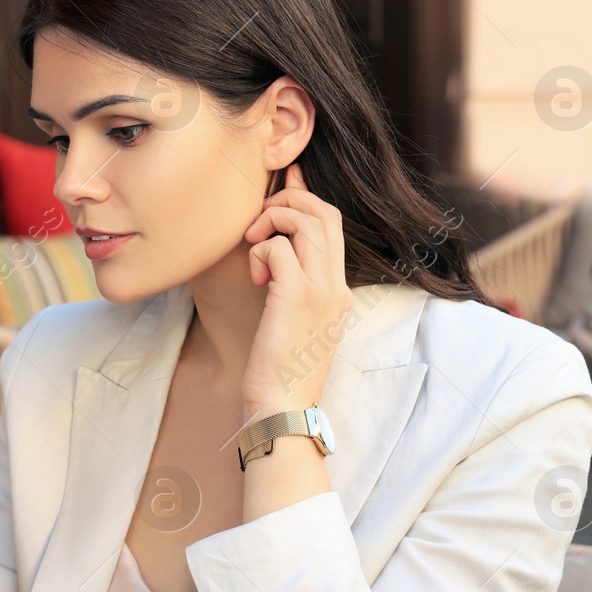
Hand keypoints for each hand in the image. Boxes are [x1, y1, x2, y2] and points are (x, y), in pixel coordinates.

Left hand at [240, 162, 354, 418]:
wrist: (283, 408)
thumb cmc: (280, 371)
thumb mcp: (295, 323)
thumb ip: (292, 287)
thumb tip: (275, 254)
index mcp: (338, 290)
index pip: (333, 224)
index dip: (307, 197)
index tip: (286, 182)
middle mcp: (336, 285)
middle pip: (324, 213)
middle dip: (289, 201)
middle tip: (260, 219)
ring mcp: (321, 290)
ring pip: (306, 221)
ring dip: (273, 221)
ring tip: (253, 244)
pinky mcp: (296, 297)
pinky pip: (279, 247)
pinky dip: (261, 250)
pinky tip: (254, 276)